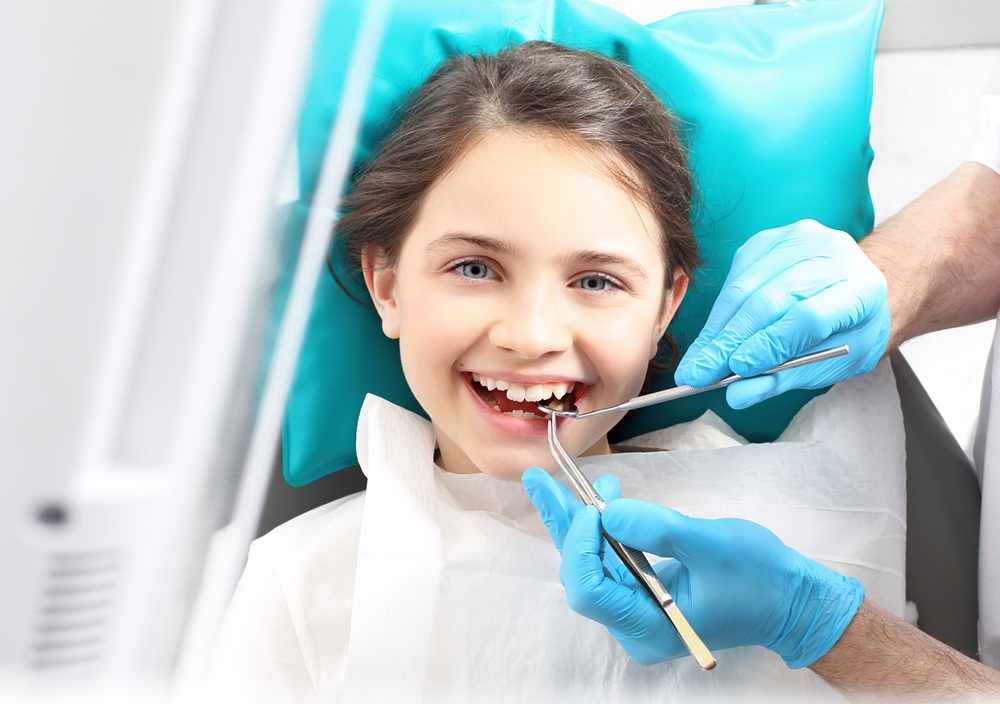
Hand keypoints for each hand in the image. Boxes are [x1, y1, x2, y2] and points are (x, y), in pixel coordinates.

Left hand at [522, 468, 863, 667]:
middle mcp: (635, 626)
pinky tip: (602, 498)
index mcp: (650, 628)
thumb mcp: (711, 545)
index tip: (594, 508)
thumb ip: (657, 529)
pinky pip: (612, 560)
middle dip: (564, 523)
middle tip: (538, 479)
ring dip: (580, 520)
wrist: (793, 599)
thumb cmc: (761, 577)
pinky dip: (604, 527)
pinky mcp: (645, 594)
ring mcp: (639, 612)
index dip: (581, 546)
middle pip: (582, 573)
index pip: (590, 590)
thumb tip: (606, 512)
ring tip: (562, 481)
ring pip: (593, 563)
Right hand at [674, 220, 889, 408]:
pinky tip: (711, 336)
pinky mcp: (770, 238)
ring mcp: (799, 238)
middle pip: (770, 300)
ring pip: (745, 286)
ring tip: (697, 361)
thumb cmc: (844, 331)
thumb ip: (785, 378)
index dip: (769, 344)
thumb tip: (738, 395)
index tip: (738, 369)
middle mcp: (833, 254)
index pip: (808, 317)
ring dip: (717, 329)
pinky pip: (735, 276)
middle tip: (700, 373)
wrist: (852, 288)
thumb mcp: (829, 364)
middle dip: (729, 341)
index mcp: (862, 290)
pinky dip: (719, 311)